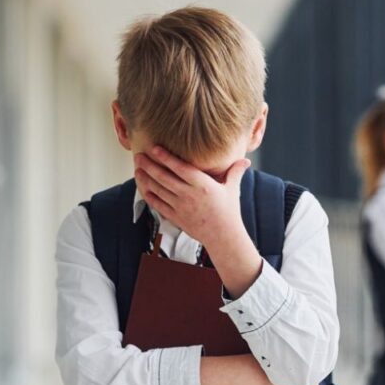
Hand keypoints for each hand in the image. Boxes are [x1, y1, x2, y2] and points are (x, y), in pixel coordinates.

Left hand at [133, 146, 250, 248]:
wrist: (223, 236)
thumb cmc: (228, 211)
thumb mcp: (232, 189)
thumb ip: (235, 172)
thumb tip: (246, 159)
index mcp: (203, 185)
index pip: (180, 167)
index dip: (166, 157)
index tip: (154, 148)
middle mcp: (189, 195)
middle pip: (164, 177)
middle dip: (149, 165)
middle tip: (138, 155)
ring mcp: (180, 207)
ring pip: (158, 189)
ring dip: (146, 178)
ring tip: (138, 168)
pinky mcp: (176, 217)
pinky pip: (158, 204)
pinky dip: (149, 195)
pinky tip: (143, 187)